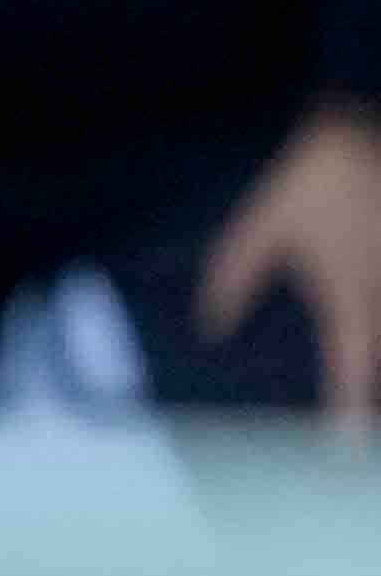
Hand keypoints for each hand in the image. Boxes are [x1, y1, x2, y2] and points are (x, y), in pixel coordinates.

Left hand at [196, 103, 380, 437]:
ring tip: (366, 400)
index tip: (343, 446)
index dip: (348, 410)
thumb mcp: (259, 230)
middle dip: (376, 398)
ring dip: (377, 354)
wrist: (354, 129)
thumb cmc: (307, 182)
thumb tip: (211, 327)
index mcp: (351, 298)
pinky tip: (370, 331)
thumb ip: (232, 280)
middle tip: (360, 433)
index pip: (353, 369)